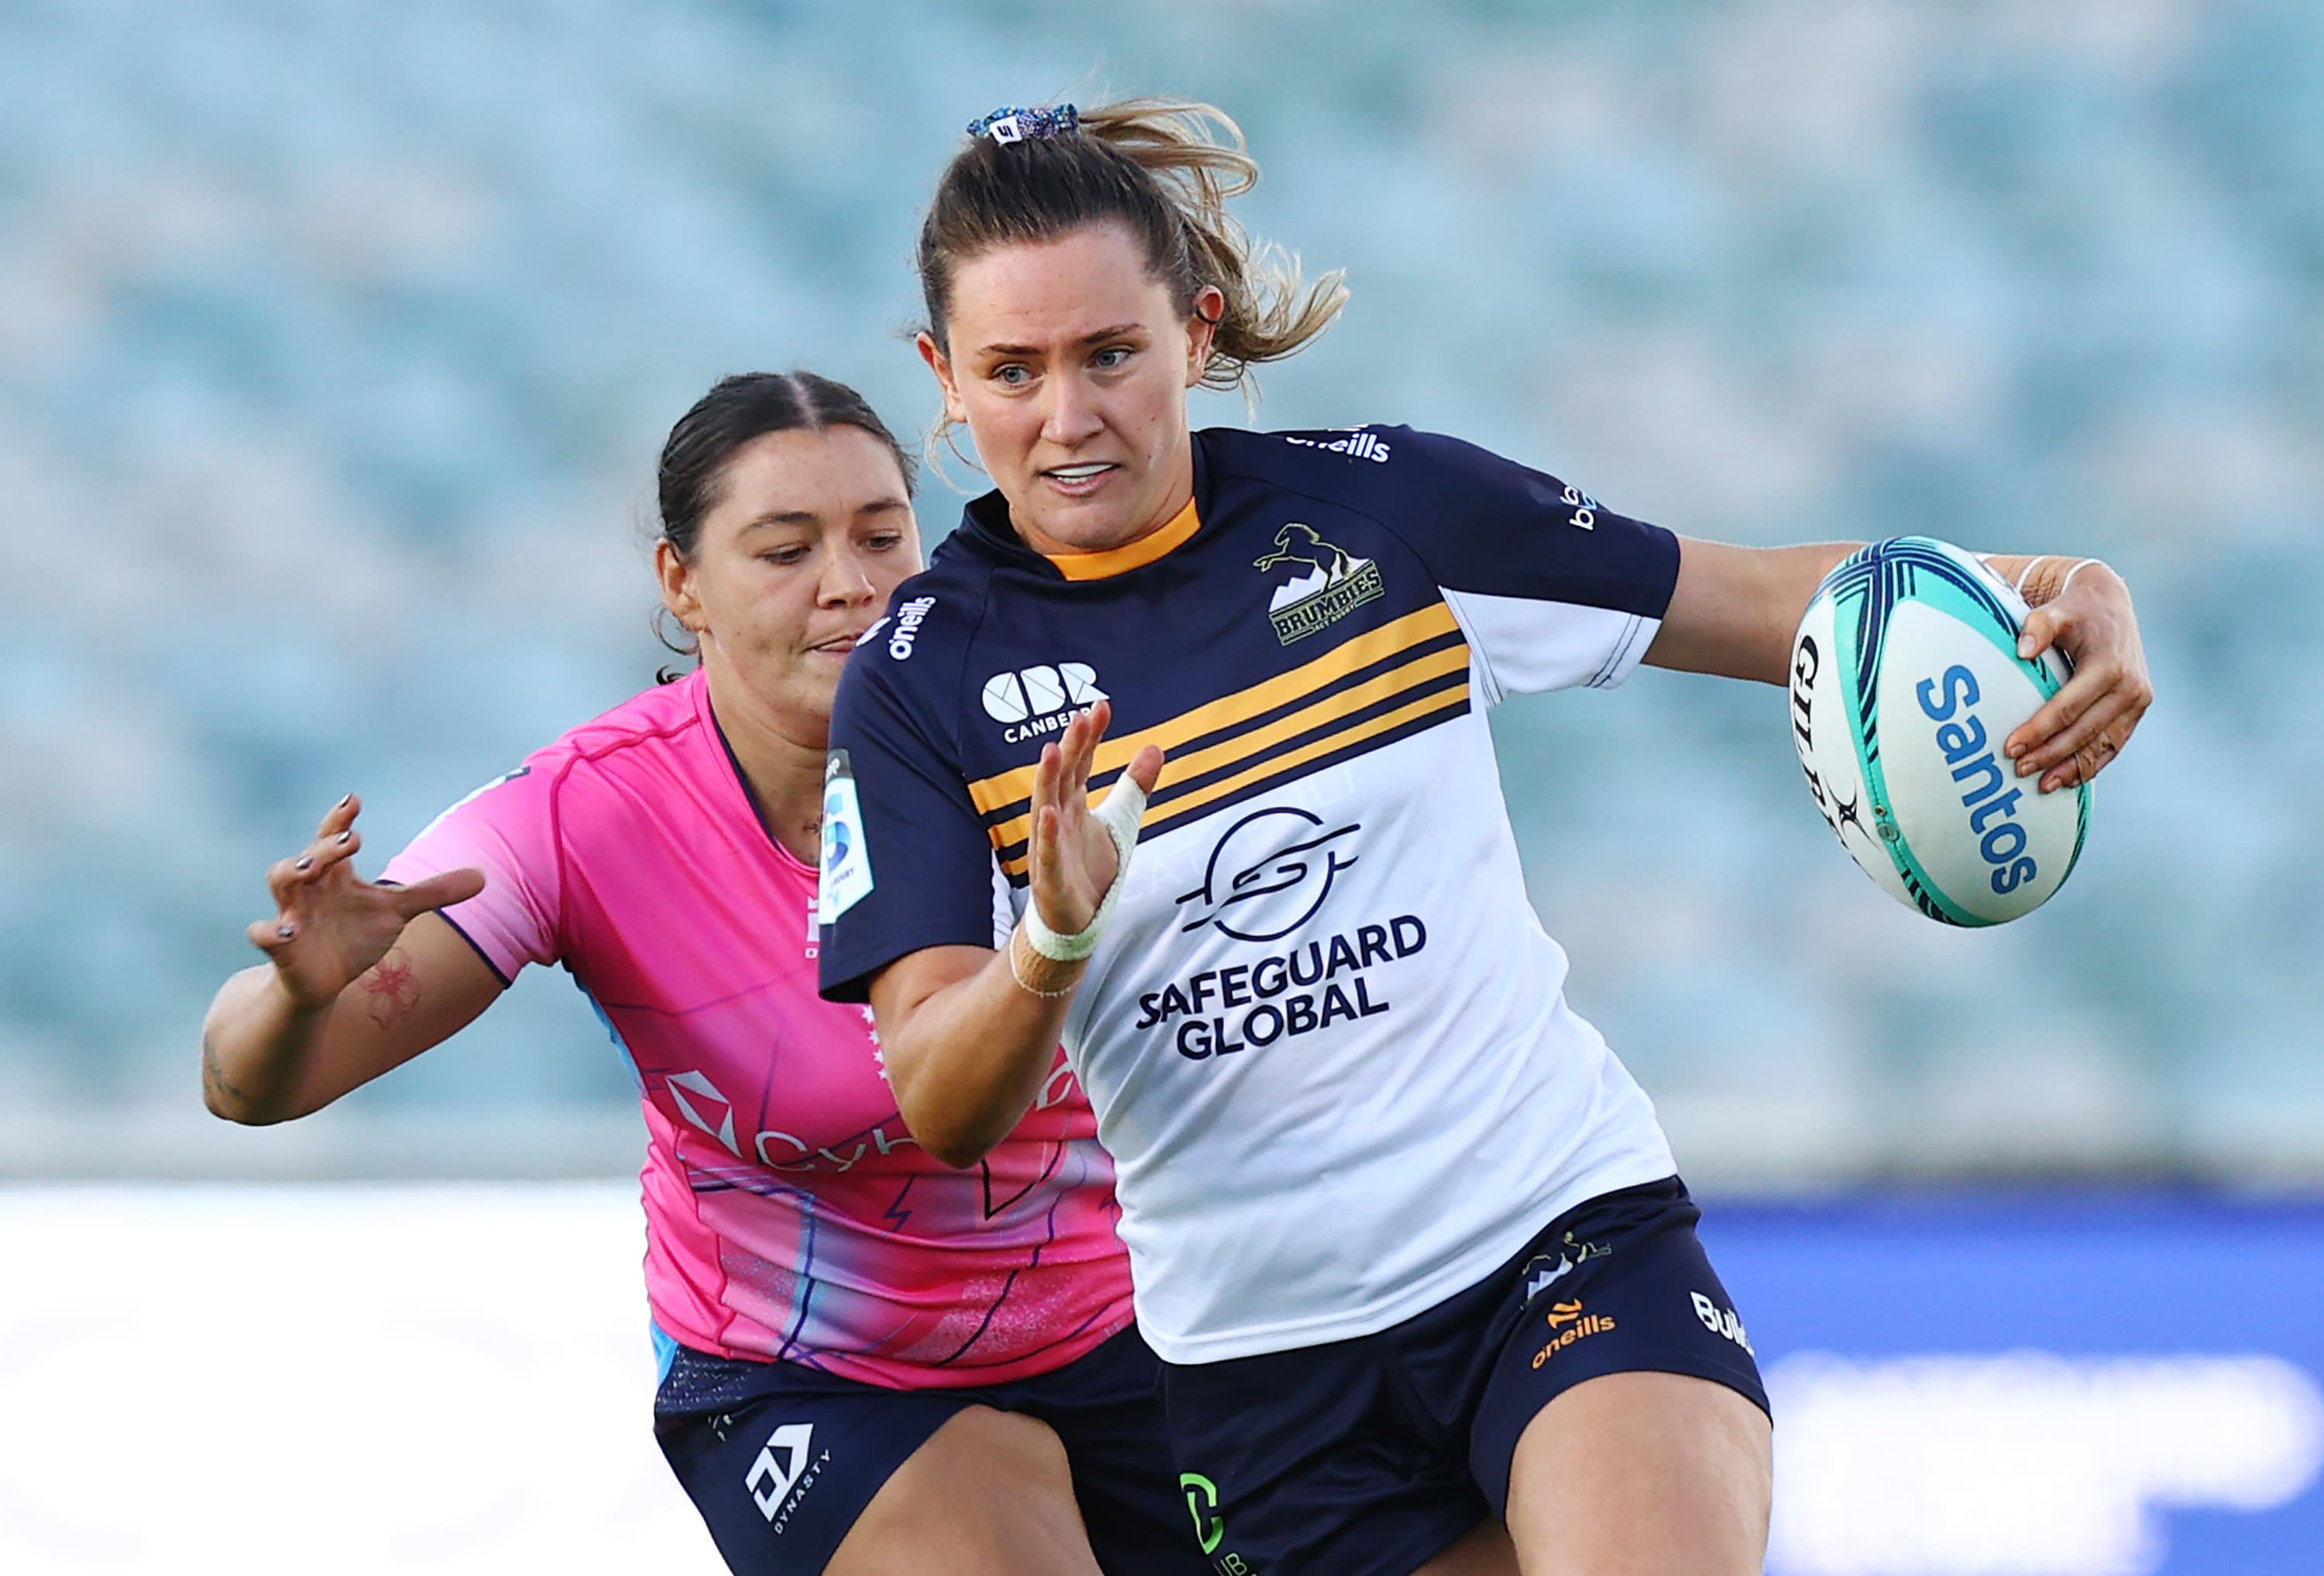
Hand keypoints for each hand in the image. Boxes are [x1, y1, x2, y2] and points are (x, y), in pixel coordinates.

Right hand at [250, 794, 484, 1007]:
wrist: (324, 981)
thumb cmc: (356, 937)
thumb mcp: (397, 912)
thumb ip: (434, 892)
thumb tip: (484, 876)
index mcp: (337, 875)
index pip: (333, 836)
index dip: (341, 819)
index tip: (354, 800)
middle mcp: (311, 888)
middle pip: (309, 855)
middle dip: (326, 846)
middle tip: (351, 839)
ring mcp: (293, 914)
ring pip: (280, 882)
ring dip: (291, 872)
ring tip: (309, 869)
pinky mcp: (282, 948)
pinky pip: (265, 935)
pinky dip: (272, 931)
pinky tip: (285, 931)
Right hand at [1027, 701, 1165, 935]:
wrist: (1075, 922)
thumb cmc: (1089, 869)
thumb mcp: (1121, 822)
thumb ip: (1134, 786)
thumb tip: (1155, 748)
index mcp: (1072, 804)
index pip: (1081, 763)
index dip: (1089, 737)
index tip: (1101, 707)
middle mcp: (1057, 819)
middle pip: (1063, 777)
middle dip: (1071, 748)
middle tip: (1081, 718)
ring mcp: (1050, 846)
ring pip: (1046, 806)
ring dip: (1048, 779)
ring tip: (1052, 750)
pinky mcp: (1050, 877)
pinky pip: (1047, 852)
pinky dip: (1048, 833)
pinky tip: (1049, 813)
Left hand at [2005, 562, 2154, 792]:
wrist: (2109, 604)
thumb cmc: (2076, 609)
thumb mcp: (2056, 610)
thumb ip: (2038, 626)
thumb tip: (2022, 650)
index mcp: (2109, 665)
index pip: (2068, 707)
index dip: (2039, 730)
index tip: (2011, 747)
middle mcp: (2130, 686)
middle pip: (2084, 731)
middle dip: (2050, 754)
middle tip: (2019, 770)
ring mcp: (2138, 700)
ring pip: (2103, 744)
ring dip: (2073, 768)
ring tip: (2042, 786)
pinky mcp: (2137, 709)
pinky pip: (2115, 743)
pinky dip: (2094, 764)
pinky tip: (2070, 780)